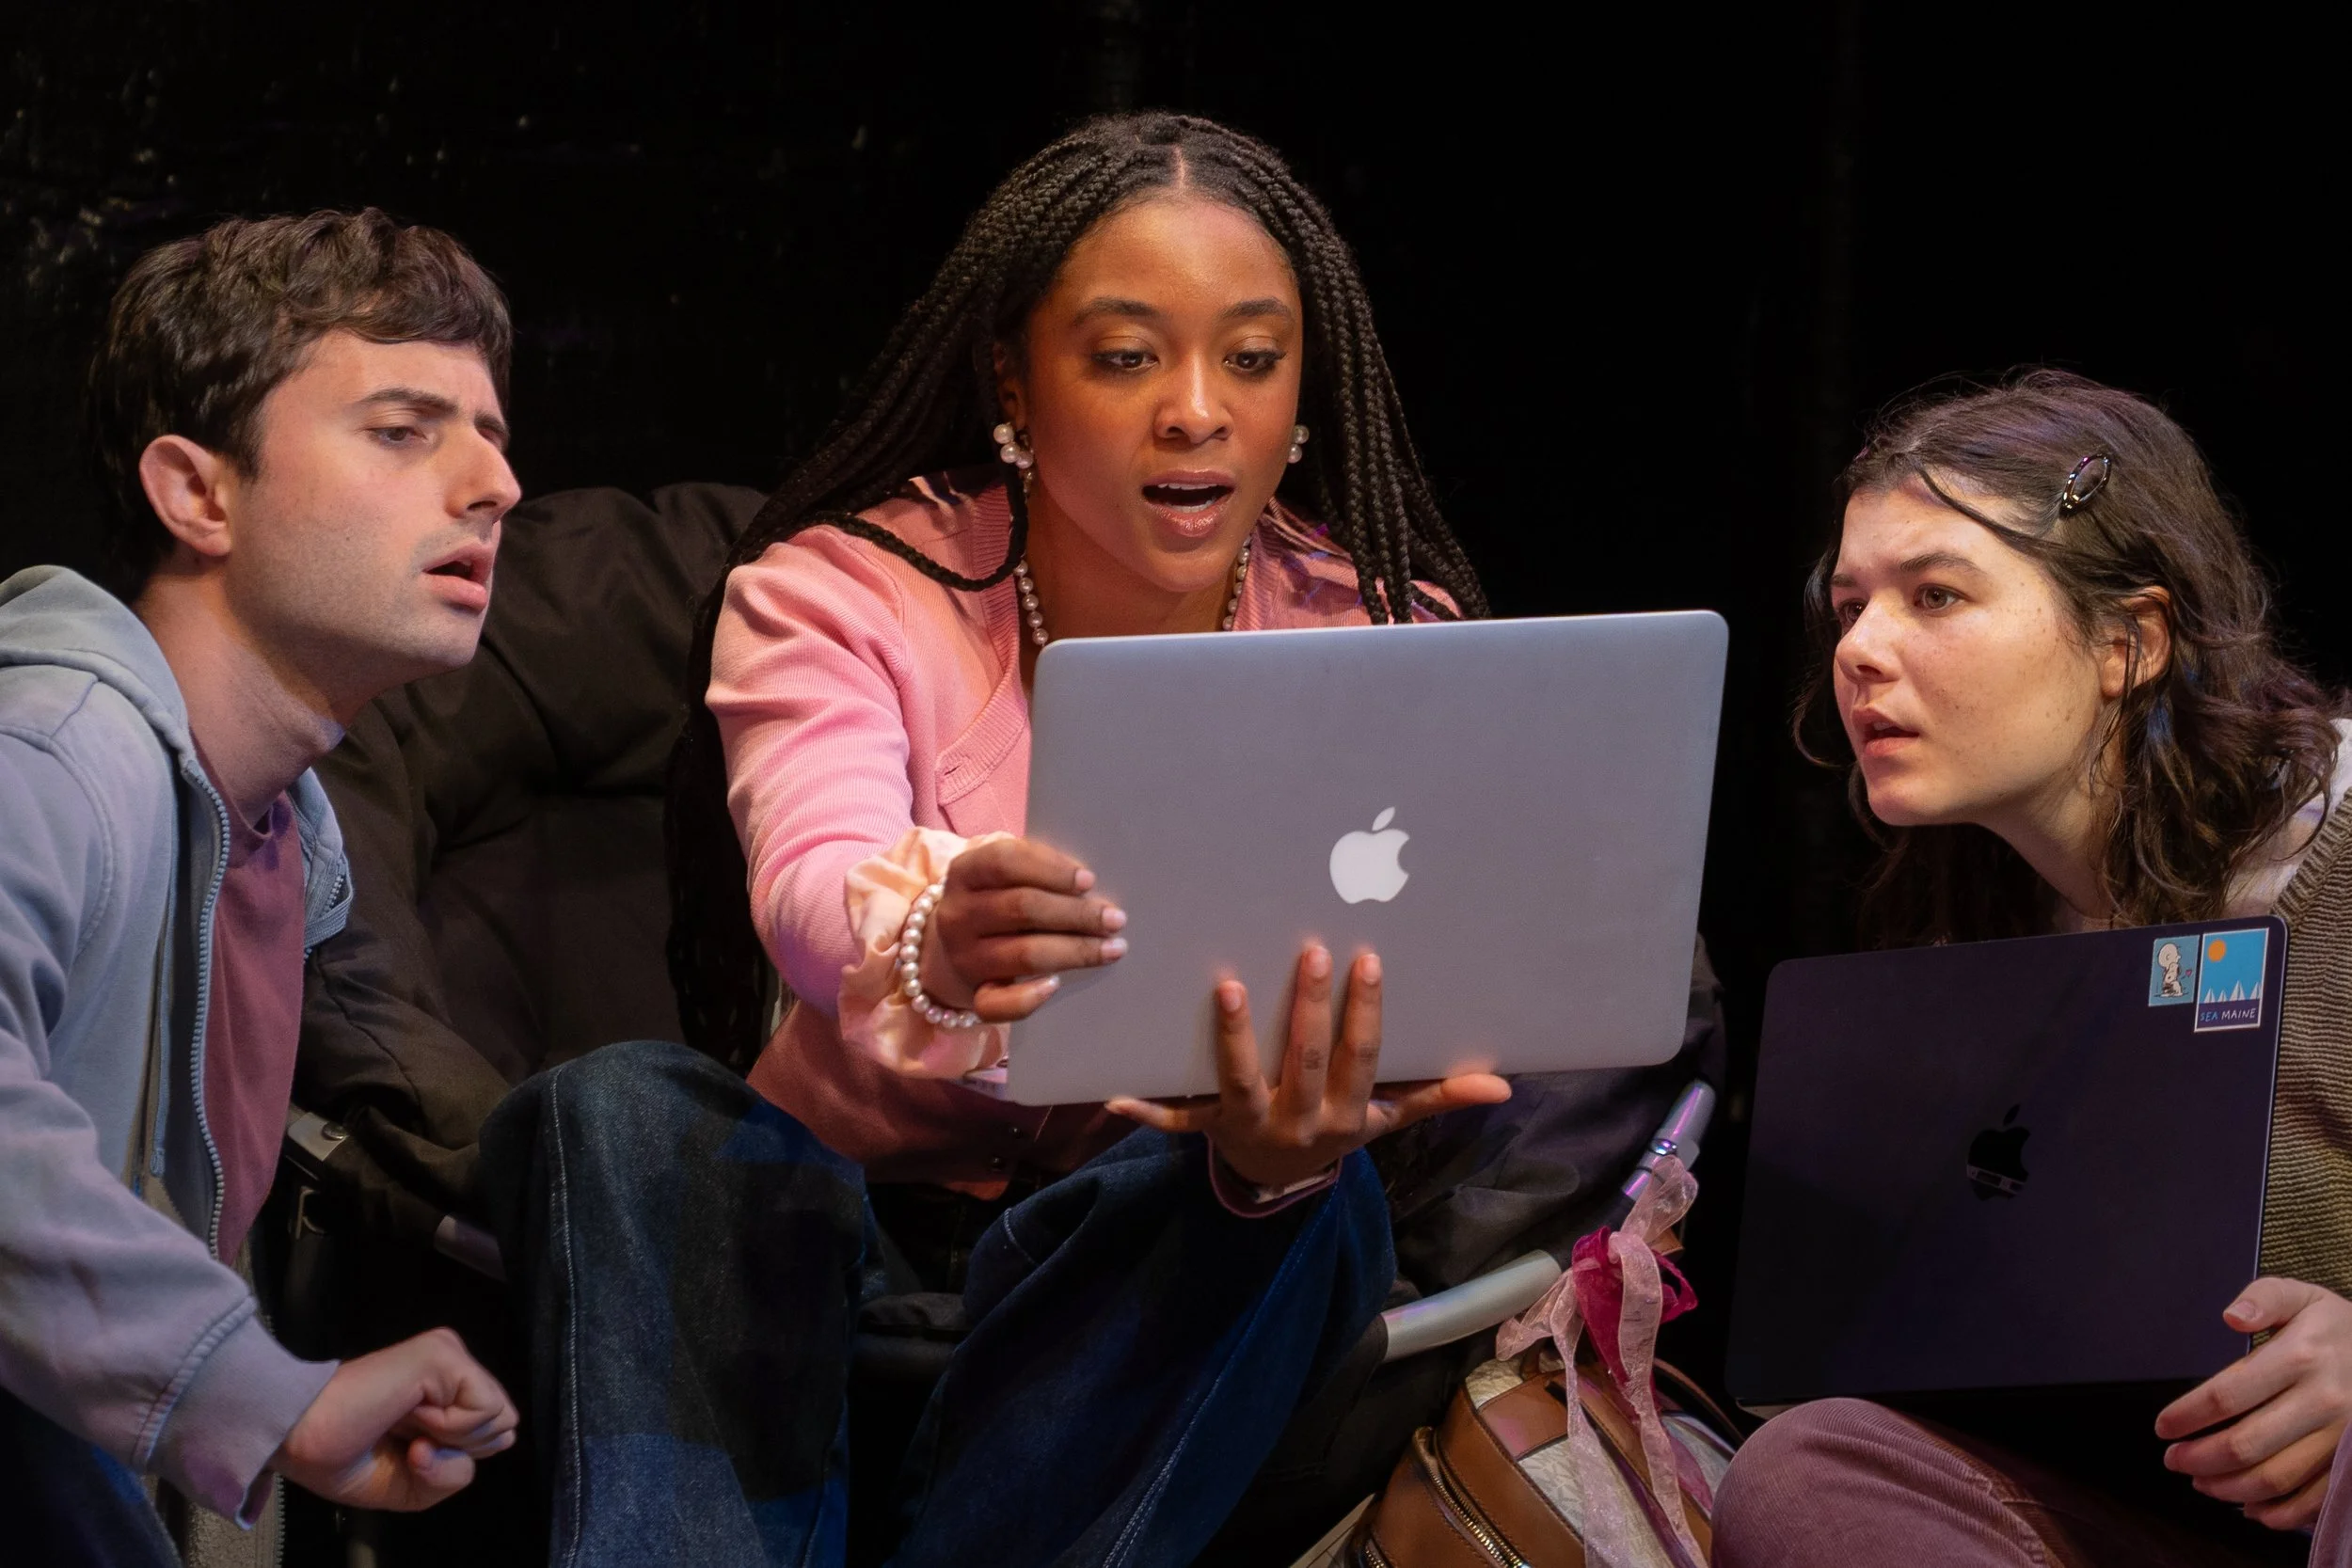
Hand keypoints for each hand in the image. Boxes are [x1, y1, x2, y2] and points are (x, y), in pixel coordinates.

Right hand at [272, 1327, 518, 1511]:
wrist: (299, 1439)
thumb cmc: (344, 1457)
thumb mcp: (415, 1485)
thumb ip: (455, 1472)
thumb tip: (467, 1446)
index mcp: (447, 1391)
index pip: (495, 1434)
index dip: (456, 1460)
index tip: (408, 1452)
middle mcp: (453, 1366)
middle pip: (504, 1427)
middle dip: (459, 1451)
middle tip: (406, 1439)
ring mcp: (448, 1354)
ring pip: (500, 1419)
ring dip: (450, 1440)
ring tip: (403, 1424)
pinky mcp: (442, 1352)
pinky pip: (483, 1409)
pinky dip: (447, 1429)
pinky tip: (408, 1414)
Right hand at [920, 837, 1126, 1020]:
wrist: (950, 948)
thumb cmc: (996, 901)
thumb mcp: (1004, 875)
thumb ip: (1038, 869)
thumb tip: (1090, 885)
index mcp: (965, 873)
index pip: (1005, 862)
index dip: (1050, 869)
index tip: (1089, 881)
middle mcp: (958, 914)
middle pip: (1021, 908)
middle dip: (1076, 913)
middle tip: (1115, 918)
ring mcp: (964, 957)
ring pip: (1023, 954)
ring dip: (1075, 951)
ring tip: (1112, 948)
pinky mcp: (972, 994)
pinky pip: (997, 1004)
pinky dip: (1028, 998)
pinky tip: (1055, 986)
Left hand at [1107, 942, 1511, 1189]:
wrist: (1276, 1183)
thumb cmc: (1333, 1129)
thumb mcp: (1386, 1119)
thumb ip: (1435, 1096)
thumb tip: (1501, 1086)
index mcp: (1346, 1116)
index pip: (1361, 1058)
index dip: (1364, 1013)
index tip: (1365, 960)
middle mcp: (1299, 1123)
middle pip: (1305, 1063)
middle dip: (1309, 1010)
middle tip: (1309, 953)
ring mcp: (1250, 1126)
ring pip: (1241, 1082)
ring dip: (1234, 1040)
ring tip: (1228, 989)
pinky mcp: (1207, 1129)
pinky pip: (1175, 1121)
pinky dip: (1145, 1110)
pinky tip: (1115, 1092)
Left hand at [2155, 1277, 2351, 1529]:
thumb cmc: (2335, 1328)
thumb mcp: (2301, 1296)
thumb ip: (2263, 1299)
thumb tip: (2231, 1317)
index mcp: (2300, 1356)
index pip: (2227, 1395)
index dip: (2187, 1415)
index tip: (2162, 1427)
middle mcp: (2323, 1401)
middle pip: (2246, 1444)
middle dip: (2199, 1458)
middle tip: (2173, 1460)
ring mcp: (2342, 1438)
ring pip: (2275, 1477)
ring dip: (2229, 1487)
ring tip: (2200, 1481)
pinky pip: (2313, 1499)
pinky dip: (2278, 1512)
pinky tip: (2250, 1507)